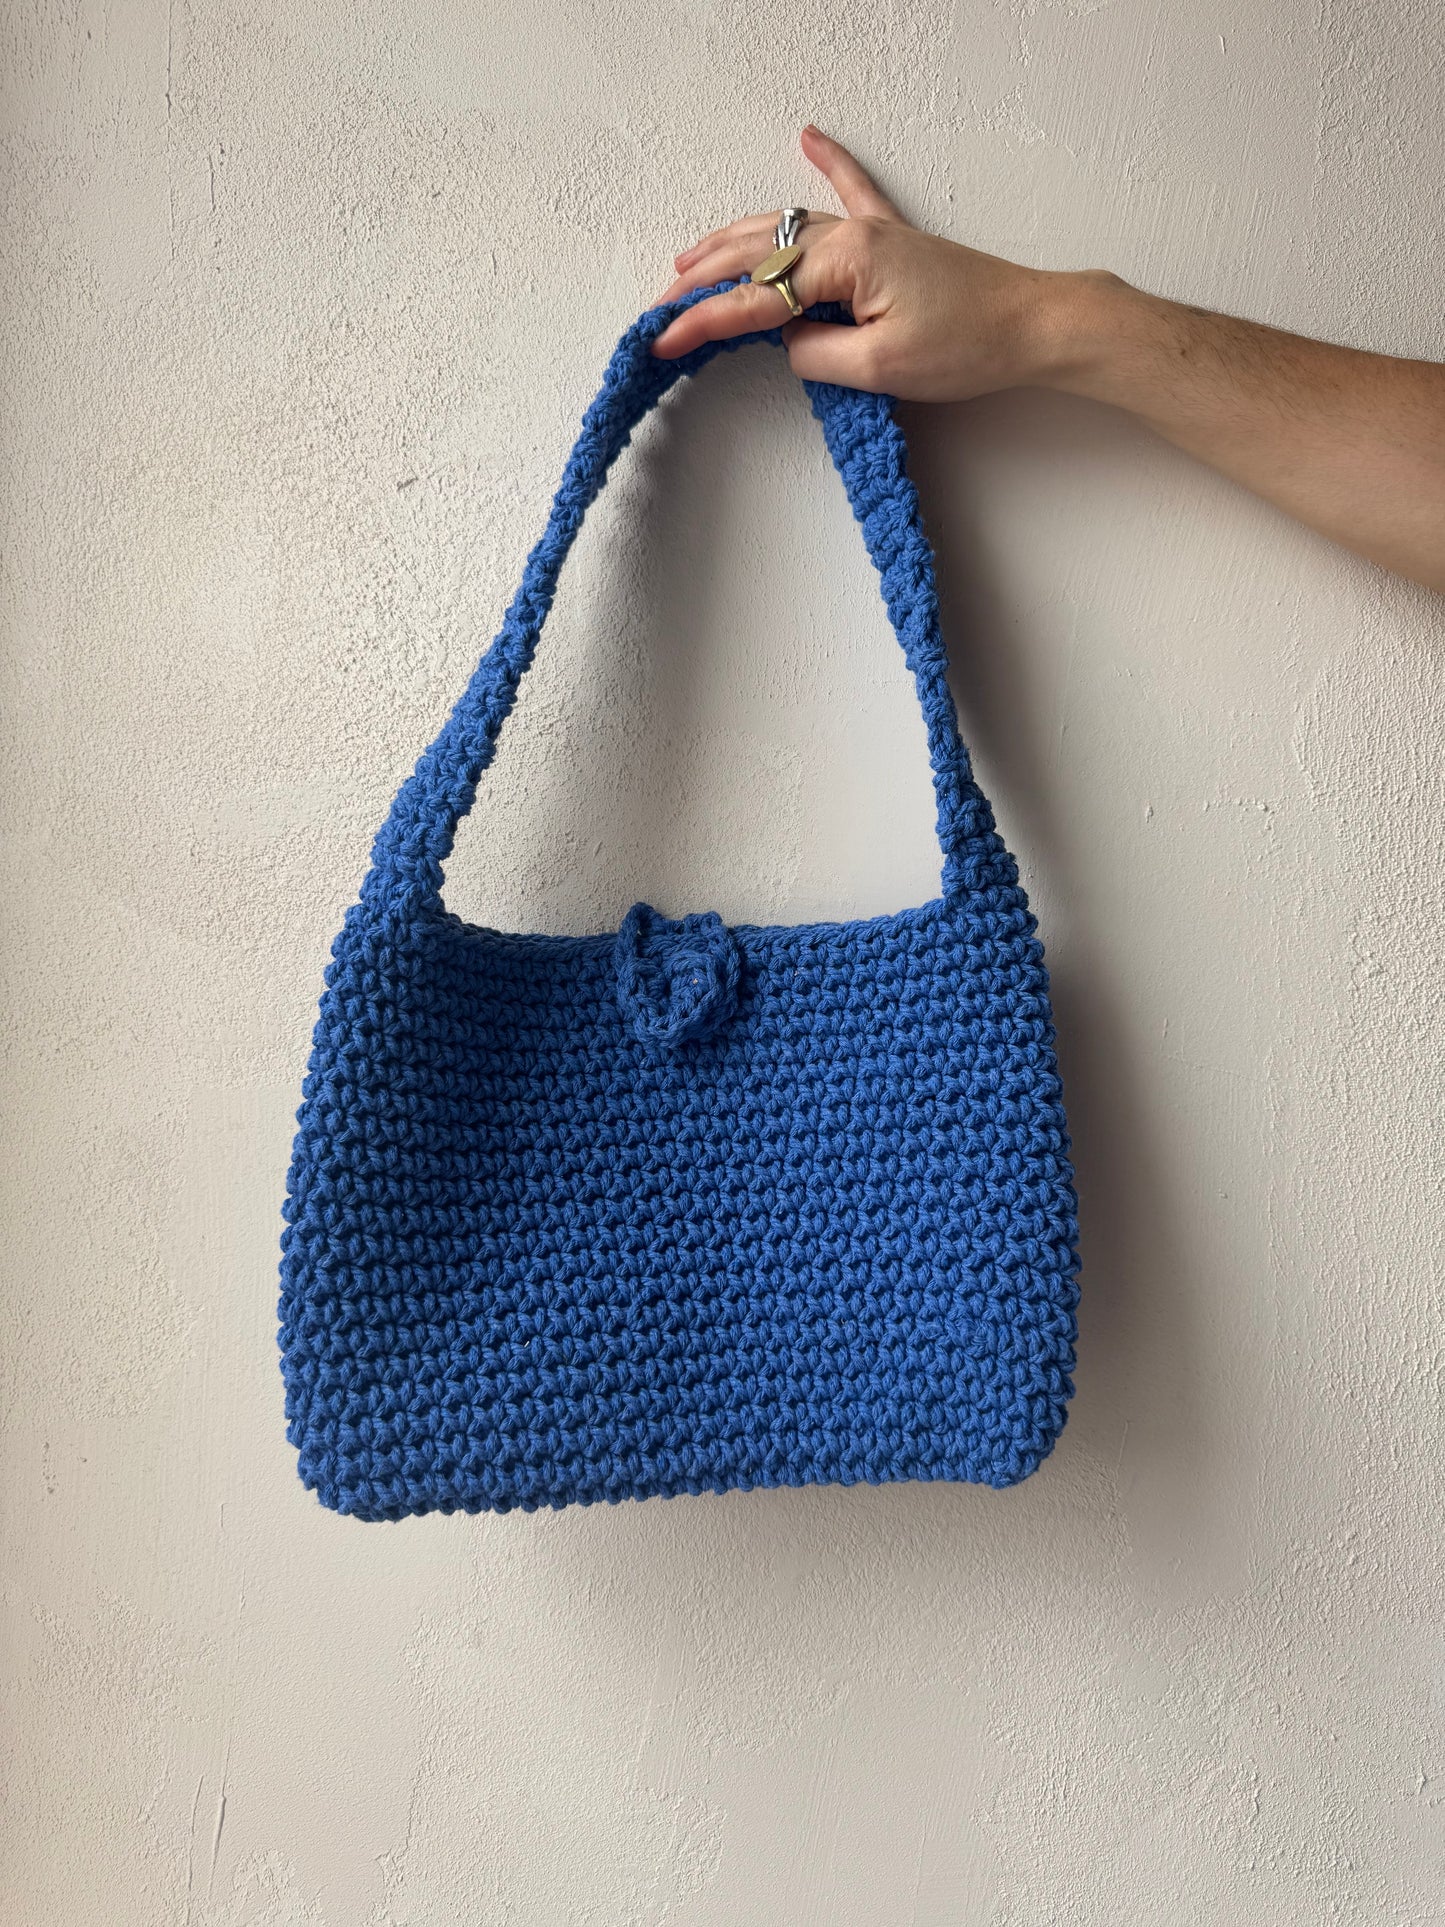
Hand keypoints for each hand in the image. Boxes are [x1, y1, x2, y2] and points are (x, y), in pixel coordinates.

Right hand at [650, 126, 1073, 402]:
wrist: (1030, 324)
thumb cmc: (965, 347)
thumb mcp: (879, 367)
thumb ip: (817, 354)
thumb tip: (787, 340)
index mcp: (843, 263)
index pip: (755, 299)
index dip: (703, 323)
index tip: (662, 343)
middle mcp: (851, 236)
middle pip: (756, 253)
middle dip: (701, 280)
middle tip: (660, 307)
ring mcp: (872, 232)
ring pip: (783, 228)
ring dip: (733, 241)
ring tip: (689, 261)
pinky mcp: (893, 238)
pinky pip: (851, 190)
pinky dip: (827, 163)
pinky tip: (809, 137)